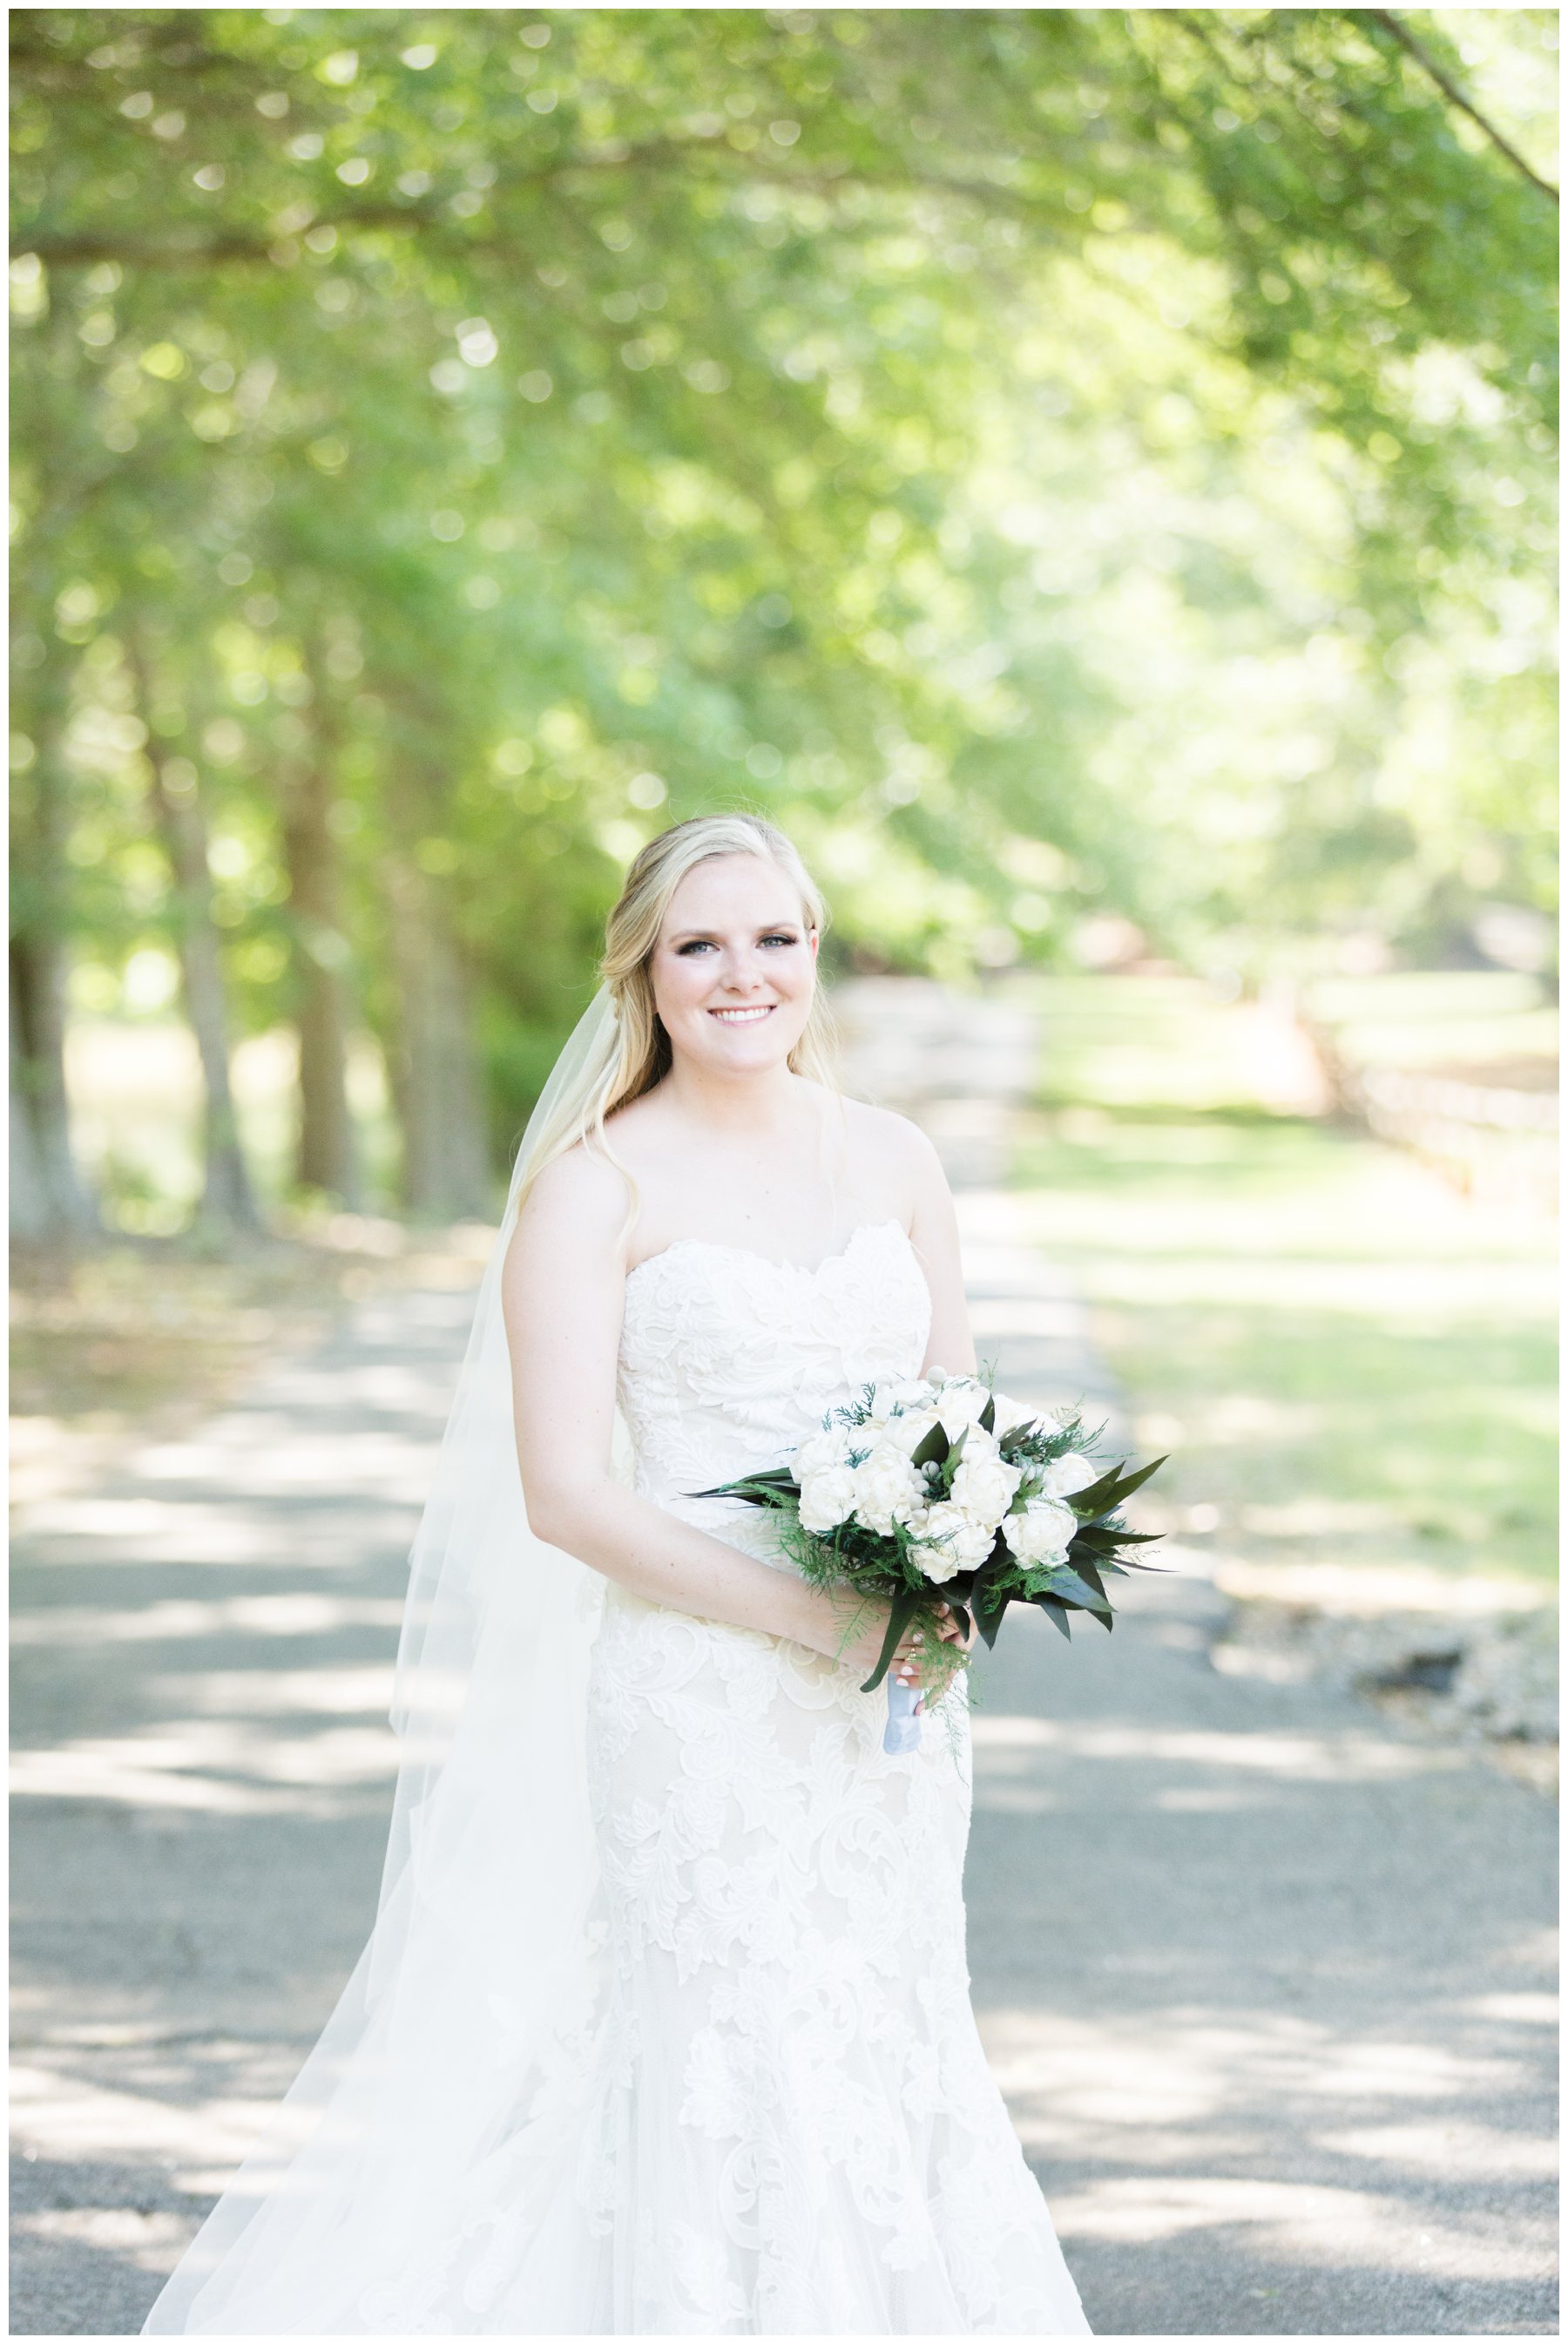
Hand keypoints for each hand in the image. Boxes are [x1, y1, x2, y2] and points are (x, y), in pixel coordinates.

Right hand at [830, 1596, 972, 1690]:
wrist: (810, 1615)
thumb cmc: (840, 1598)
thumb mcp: (874, 1596)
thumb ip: (900, 1604)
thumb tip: (924, 1603)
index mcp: (896, 1614)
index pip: (933, 1621)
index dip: (947, 1620)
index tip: (953, 1614)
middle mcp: (893, 1636)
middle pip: (930, 1643)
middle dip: (943, 1639)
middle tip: (952, 1634)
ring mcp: (882, 1653)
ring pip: (917, 1661)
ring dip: (929, 1657)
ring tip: (938, 1650)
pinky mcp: (872, 1665)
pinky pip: (899, 1671)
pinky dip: (912, 1669)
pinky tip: (915, 1665)